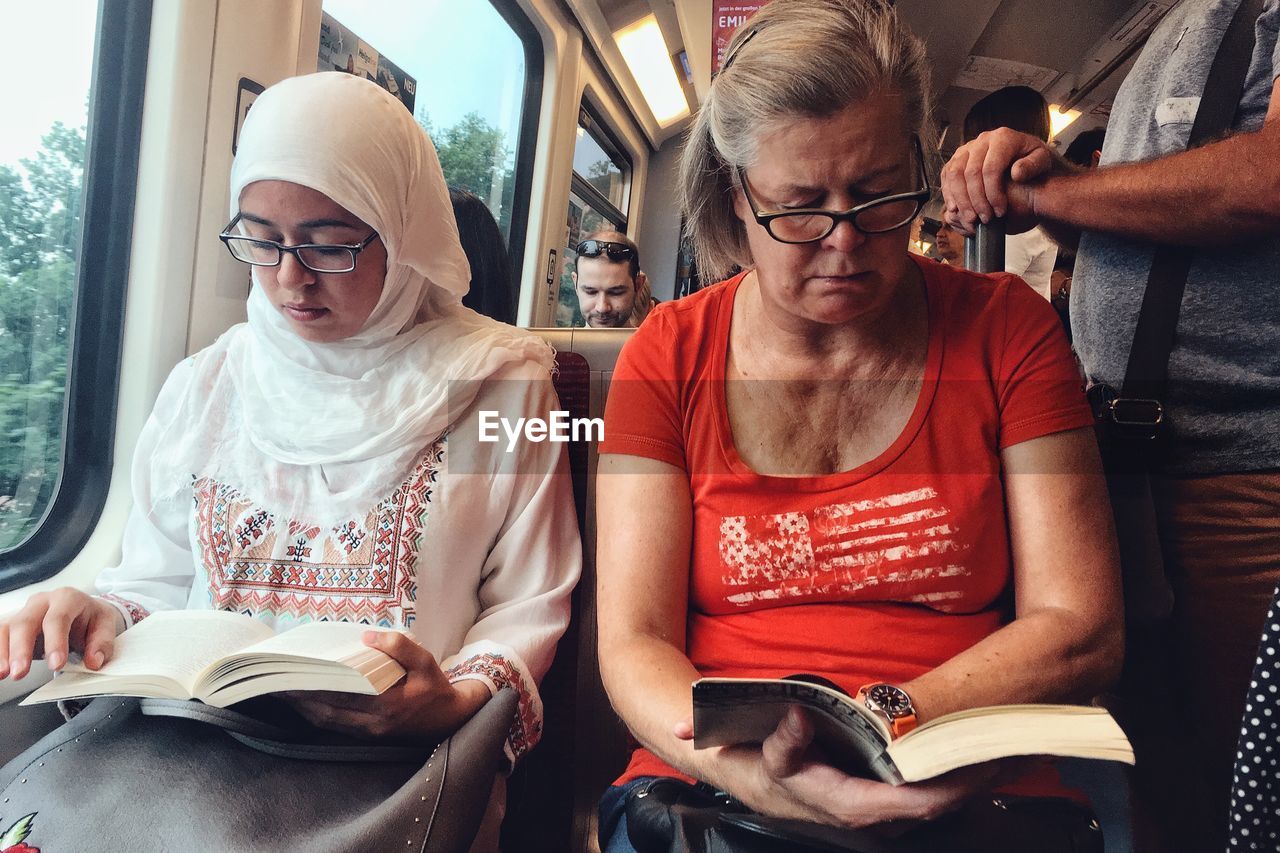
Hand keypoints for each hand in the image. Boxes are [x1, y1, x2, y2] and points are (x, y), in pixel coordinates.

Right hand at [0, 588, 125, 679]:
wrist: (83, 610)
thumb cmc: (90, 617)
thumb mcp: (105, 624)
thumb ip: (102, 643)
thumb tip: (94, 661)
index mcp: (67, 598)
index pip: (57, 618)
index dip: (55, 642)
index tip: (56, 664)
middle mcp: (42, 602)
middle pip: (25, 622)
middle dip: (21, 649)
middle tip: (20, 672)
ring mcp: (24, 612)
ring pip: (6, 628)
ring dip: (3, 652)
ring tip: (3, 674)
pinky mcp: (13, 625)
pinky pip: (0, 635)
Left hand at [285, 630, 490, 739]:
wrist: (449, 718)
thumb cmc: (434, 686)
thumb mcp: (425, 660)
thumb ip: (400, 646)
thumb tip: (368, 637)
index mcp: (387, 704)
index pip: (340, 695)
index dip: (313, 686)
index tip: (293, 673)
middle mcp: (373, 723)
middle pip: (326, 712)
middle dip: (300, 699)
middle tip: (277, 683)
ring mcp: (369, 732)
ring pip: (327, 722)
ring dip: (304, 709)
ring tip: (284, 692)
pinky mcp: (368, 736)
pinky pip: (335, 727)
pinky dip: (317, 715)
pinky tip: (305, 703)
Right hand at [677, 707, 1001, 828]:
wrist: (747, 782)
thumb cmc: (761, 769)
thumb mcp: (767, 753)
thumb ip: (785, 739)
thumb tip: (801, 714)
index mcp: (854, 808)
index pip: (920, 803)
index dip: (958, 785)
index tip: (987, 762)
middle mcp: (872, 820)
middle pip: (939, 804)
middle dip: (976, 779)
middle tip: (1013, 748)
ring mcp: (877, 816)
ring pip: (934, 803)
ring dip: (966, 779)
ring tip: (1000, 747)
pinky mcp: (877, 807)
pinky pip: (923, 797)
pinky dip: (947, 778)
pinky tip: (965, 757)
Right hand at [941, 129, 1067, 235]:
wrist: (1022, 160)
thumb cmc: (1033, 163)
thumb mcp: (1042, 162)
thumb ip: (1033, 166)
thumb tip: (1017, 172)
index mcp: (1003, 138)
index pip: (990, 168)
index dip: (992, 194)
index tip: (1000, 212)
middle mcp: (981, 140)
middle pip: (969, 173)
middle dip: (976, 200)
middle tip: (984, 219)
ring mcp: (966, 149)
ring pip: (954, 174)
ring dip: (960, 200)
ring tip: (971, 219)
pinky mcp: (956, 159)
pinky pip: (946, 176)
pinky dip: (949, 194)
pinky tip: (957, 210)